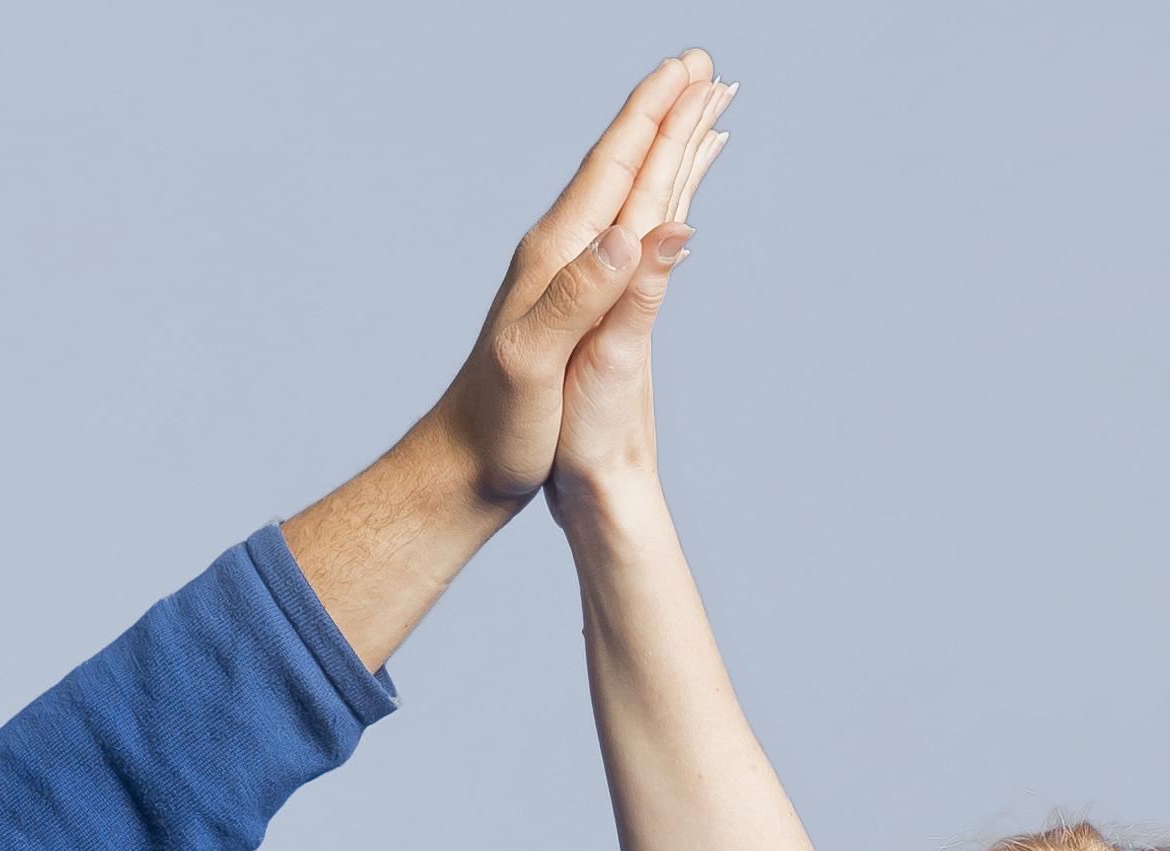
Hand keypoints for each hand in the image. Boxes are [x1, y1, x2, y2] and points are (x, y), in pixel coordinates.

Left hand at [283, 52, 729, 670]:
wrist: (464, 465)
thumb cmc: (498, 426)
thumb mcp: (533, 361)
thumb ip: (577, 296)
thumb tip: (628, 235)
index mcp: (556, 257)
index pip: (612, 169)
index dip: (651, 118)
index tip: (689, 71)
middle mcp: (558, 254)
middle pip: (619, 164)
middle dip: (662, 113)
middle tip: (705, 65)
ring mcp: (563, 276)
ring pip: (621, 191)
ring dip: (659, 148)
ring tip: (694, 111)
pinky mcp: (568, 303)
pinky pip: (618, 230)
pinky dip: (646, 202)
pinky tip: (657, 204)